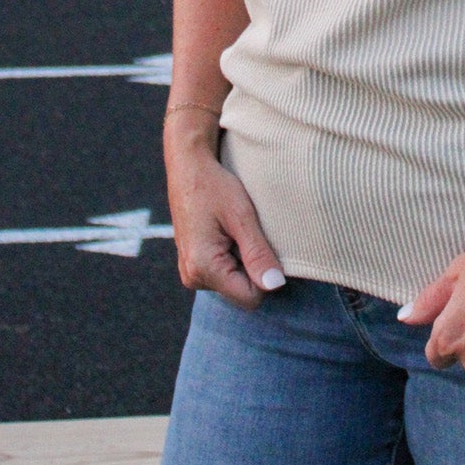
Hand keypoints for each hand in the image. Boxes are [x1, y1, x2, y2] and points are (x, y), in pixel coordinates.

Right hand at [164, 114, 284, 310]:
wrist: (188, 166)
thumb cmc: (215, 186)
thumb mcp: (242, 216)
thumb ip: (258, 253)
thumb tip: (275, 286)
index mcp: (203, 268)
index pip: (251, 297)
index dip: (266, 274)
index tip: (262, 242)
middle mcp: (192, 277)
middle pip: (242, 292)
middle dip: (253, 267)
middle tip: (246, 231)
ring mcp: (190, 273)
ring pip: (234, 283)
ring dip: (242, 260)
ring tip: (234, 229)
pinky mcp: (192, 265)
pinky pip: (223, 274)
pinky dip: (232, 256)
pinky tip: (227, 232)